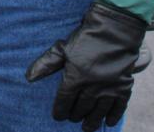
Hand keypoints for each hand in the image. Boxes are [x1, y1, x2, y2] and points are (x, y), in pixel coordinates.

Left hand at [26, 1, 146, 131]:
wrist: (114, 31)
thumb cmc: (86, 38)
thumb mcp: (62, 48)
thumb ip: (46, 64)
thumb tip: (29, 77)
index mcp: (75, 77)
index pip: (64, 99)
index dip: (60, 110)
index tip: (57, 116)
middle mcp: (92, 87)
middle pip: (81, 107)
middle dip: (75, 115)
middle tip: (72, 119)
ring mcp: (110, 88)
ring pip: (99, 111)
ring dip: (92, 121)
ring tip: (87, 127)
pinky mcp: (124, 87)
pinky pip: (119, 107)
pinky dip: (113, 116)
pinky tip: (109, 122)